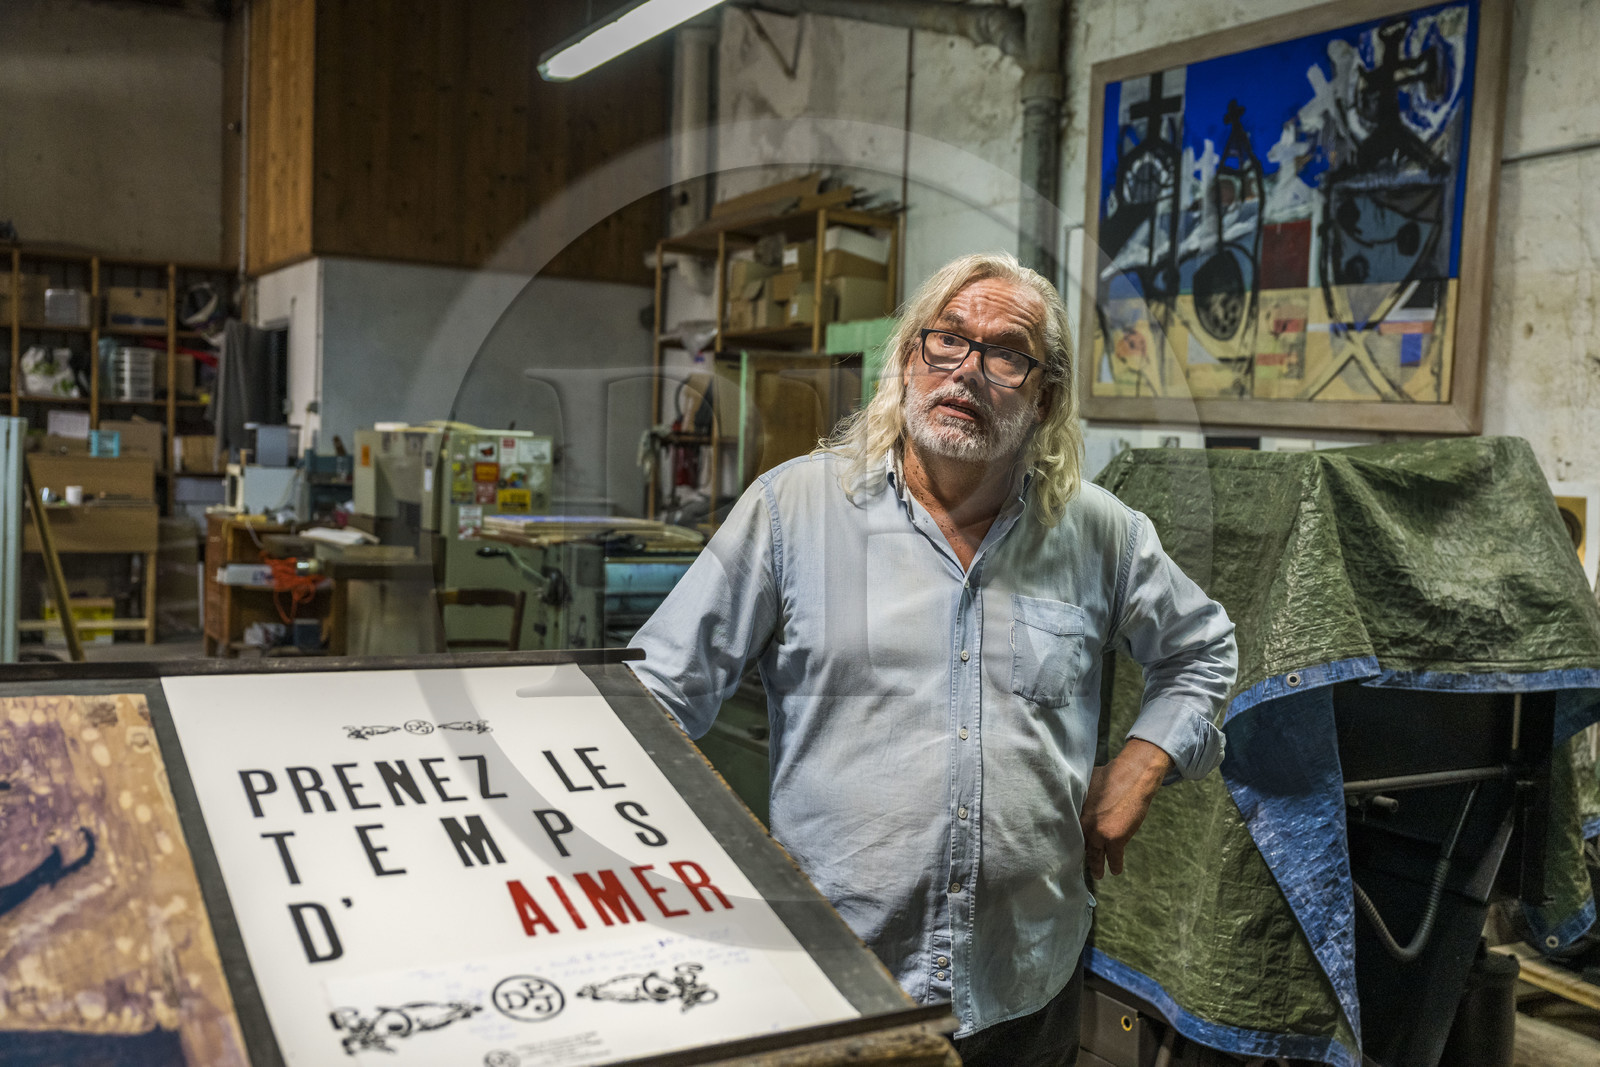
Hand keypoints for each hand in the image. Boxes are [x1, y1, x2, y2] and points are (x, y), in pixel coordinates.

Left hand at [1080, 738, 1172, 878]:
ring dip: (1096, 866)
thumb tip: (1070, 799)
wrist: (1133, 777)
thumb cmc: (1110, 775)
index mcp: (1075, 811)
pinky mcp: (1115, 838)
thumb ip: (1079, 798)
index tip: (1062, 852)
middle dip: (1078, 856)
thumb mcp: (1086, 785)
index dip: (1066, 842)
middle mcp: (1084, 824)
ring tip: (1097, 874)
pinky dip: (1115, 865)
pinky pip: (1114, 857)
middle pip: (1080, 845)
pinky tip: (1115, 871)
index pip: (1067, 832)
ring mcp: (1099, 833)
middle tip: (1076, 868)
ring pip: (1096, 854)